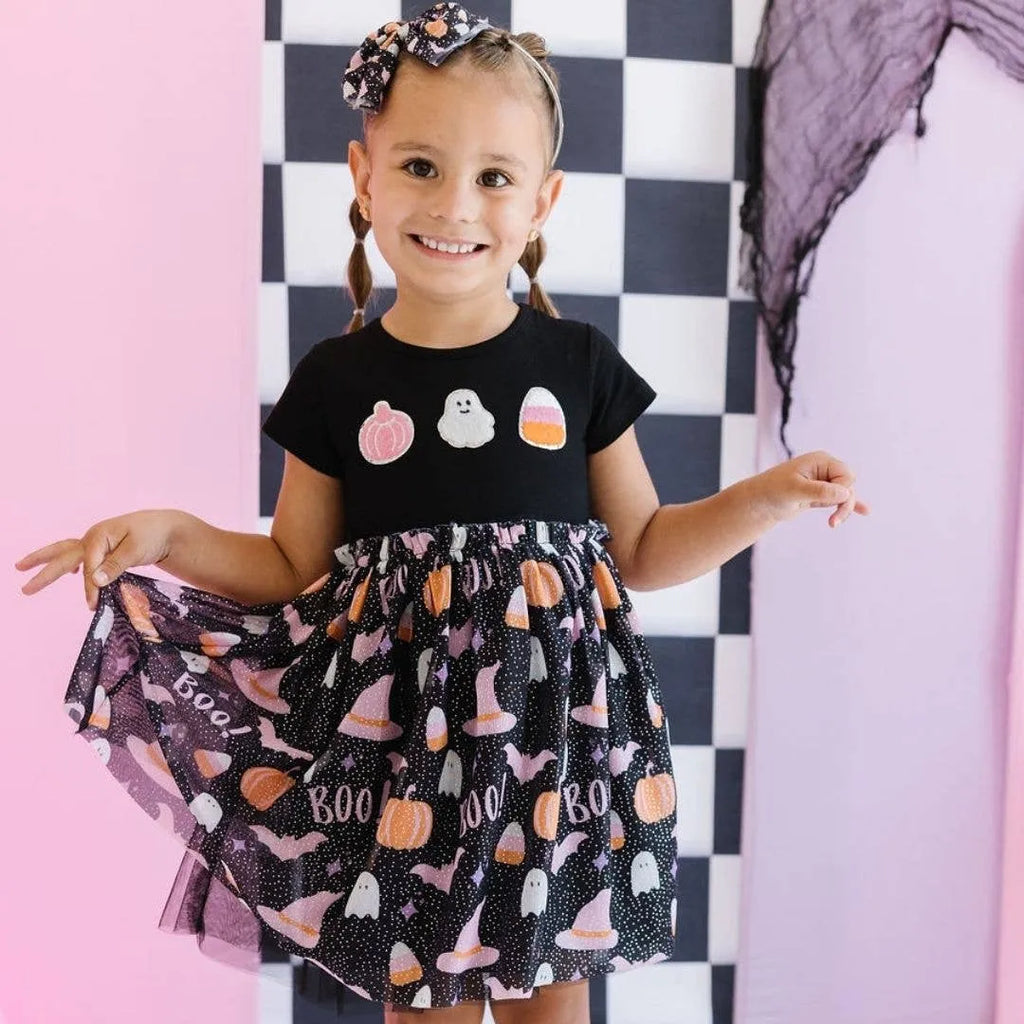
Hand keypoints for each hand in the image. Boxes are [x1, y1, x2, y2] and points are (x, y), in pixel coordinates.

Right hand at [14, 509, 179, 610]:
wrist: (169, 528)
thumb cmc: (154, 535)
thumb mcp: (136, 550)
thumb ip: (115, 565)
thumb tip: (95, 581)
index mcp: (98, 536)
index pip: (88, 567)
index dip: (90, 587)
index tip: (93, 605)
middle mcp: (93, 537)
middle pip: (63, 556)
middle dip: (44, 572)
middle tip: (25, 588)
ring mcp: (97, 542)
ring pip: (66, 552)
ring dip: (47, 561)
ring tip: (23, 568)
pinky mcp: (105, 548)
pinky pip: (82, 557)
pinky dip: (73, 564)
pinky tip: (71, 574)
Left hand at [754, 450, 870, 527]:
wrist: (758, 503)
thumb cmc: (772, 491)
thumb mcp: (795, 491)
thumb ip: (820, 491)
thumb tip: (845, 493)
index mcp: (820, 460)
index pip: (846, 475)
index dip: (844, 491)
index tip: (833, 506)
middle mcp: (824, 469)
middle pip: (849, 484)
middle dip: (846, 502)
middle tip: (834, 521)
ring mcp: (823, 482)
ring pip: (845, 494)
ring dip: (843, 509)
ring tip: (833, 524)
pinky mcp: (820, 495)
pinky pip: (840, 499)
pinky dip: (850, 505)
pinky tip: (865, 512)